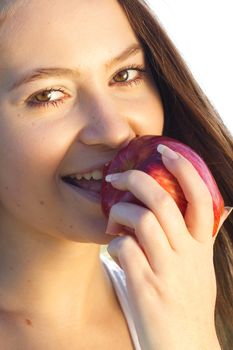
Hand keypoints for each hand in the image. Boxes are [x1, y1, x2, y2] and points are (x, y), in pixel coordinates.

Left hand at [105, 145, 228, 349]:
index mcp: (201, 246)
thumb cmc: (189, 303)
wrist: (184, 348)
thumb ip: (206, 237)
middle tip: (118, 176)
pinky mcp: (145, 287)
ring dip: (119, 213)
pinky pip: (124, 249)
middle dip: (136, 179)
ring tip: (113, 219)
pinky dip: (115, 243)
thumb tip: (224, 209)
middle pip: (162, 201)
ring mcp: (167, 270)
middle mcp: (187, 254)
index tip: (164, 150)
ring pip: (141, 220)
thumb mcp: (203, 267)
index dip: (183, 168)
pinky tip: (116, 251)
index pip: (200, 196)